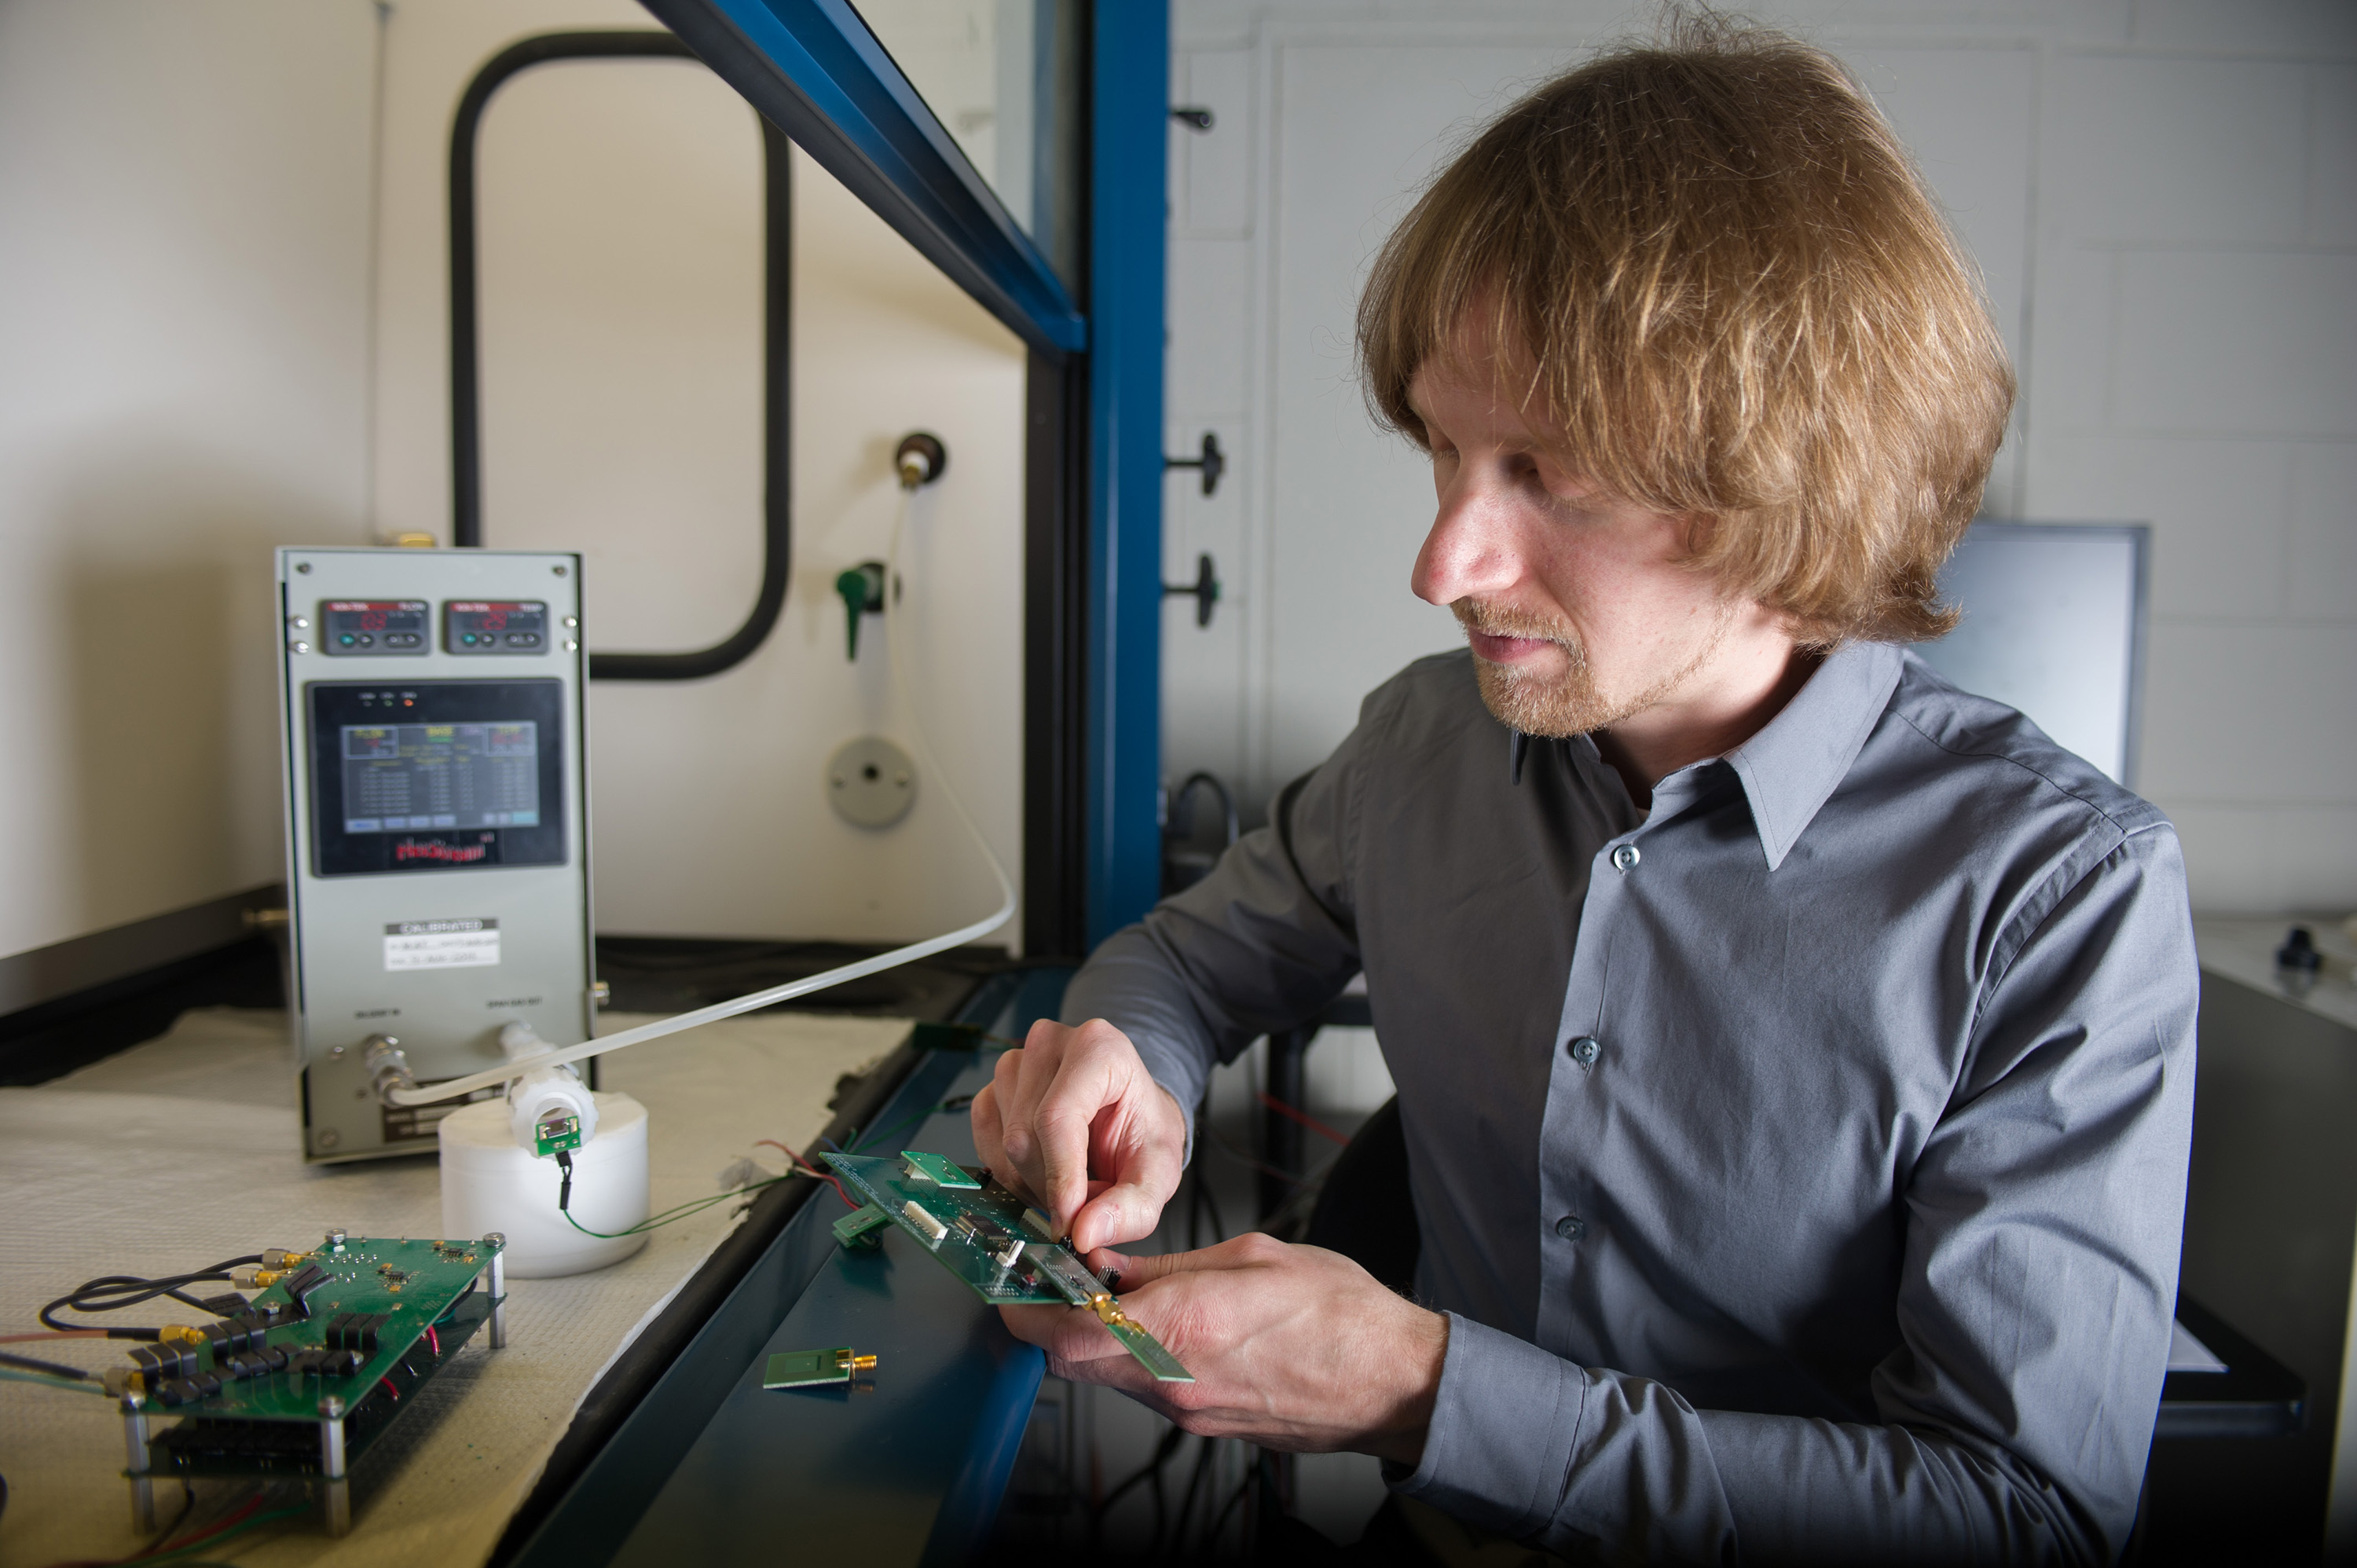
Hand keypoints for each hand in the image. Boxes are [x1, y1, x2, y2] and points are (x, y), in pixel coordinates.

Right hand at [969, 1018, 1186, 1251]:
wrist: (1127, 1116)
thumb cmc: (1142, 1133)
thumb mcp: (1158, 1173)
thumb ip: (1132, 1208)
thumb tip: (1085, 1234)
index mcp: (1099, 1047)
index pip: (1057, 1117)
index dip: (1059, 1177)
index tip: (1068, 1222)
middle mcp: (1050, 1044)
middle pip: (1025, 1136)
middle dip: (1051, 1187)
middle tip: (1082, 1203)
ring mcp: (1015, 1063)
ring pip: (1004, 1145)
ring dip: (1033, 1183)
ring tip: (1070, 1181)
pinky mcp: (993, 1088)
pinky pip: (985, 1143)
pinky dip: (1012, 1173)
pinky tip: (1042, 1172)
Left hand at [998, 1234, 1448, 1465]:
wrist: (1392, 1380)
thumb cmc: (1338, 1313)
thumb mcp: (1249, 1256)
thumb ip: (1168, 1267)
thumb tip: (1110, 1265)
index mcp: (1184, 1325)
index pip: (1067, 1332)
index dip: (1025, 1308)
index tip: (1013, 1279)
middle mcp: (1176, 1379)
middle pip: (1073, 1363)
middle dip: (1049, 1322)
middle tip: (1048, 1281)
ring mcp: (1189, 1410)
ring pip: (1106, 1376)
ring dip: (1092, 1337)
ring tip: (1106, 1295)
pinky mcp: (1204, 1423)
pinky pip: (1145, 1389)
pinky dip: (1131, 1355)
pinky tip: (1154, 1323)